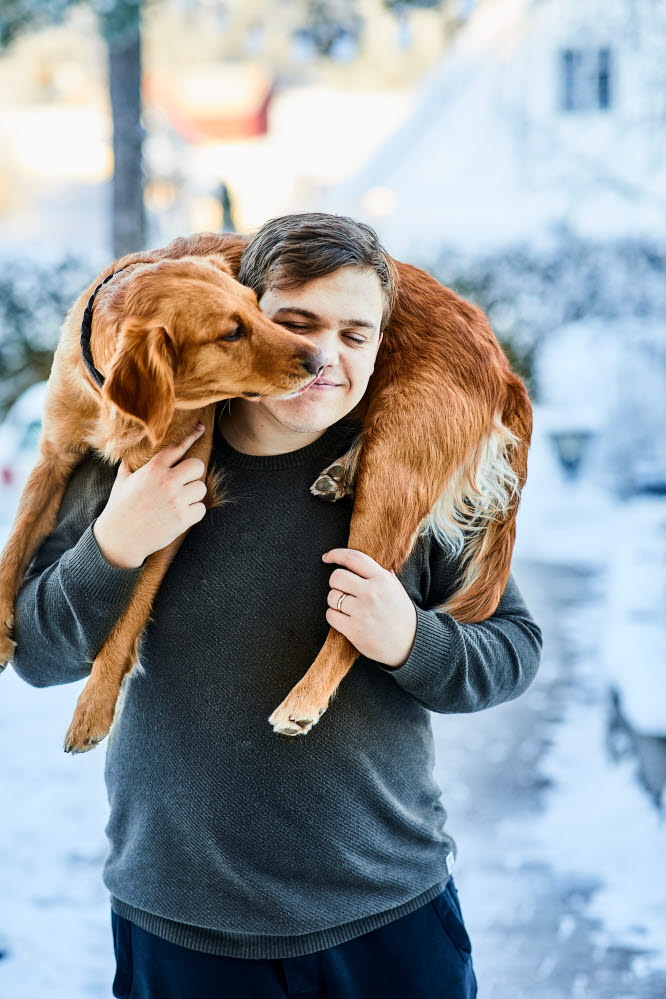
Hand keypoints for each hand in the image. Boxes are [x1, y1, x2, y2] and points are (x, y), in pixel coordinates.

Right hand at [93, 423, 207, 568]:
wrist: (120, 539)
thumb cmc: (120, 508)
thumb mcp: (122, 480)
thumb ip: (131, 464)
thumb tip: (131, 451)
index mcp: (153, 469)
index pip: (177, 448)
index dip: (191, 437)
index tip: (201, 429)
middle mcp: (167, 482)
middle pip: (198, 465)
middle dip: (193, 473)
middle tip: (184, 481)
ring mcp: (176, 501)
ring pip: (201, 488)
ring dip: (193, 494)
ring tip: (179, 501)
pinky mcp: (183, 519)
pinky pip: (201, 508)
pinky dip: (194, 512)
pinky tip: (181, 514)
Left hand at [322, 548, 416, 668]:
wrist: (412, 643)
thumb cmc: (401, 614)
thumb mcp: (395, 588)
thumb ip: (378, 574)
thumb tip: (356, 562)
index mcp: (382, 579)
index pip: (353, 558)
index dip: (335, 554)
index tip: (327, 558)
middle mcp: (371, 593)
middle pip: (336, 577)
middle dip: (335, 583)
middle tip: (342, 590)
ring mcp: (362, 612)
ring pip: (332, 597)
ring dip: (335, 601)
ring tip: (348, 608)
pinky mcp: (354, 630)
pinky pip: (331, 615)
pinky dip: (334, 616)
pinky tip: (345, 619)